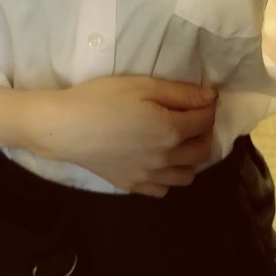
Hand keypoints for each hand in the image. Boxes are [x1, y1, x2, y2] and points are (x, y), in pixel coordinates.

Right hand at [34, 75, 217, 196]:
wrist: (65, 128)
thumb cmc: (102, 99)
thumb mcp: (142, 86)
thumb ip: (180, 92)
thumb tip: (210, 97)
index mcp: (170, 131)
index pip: (205, 121)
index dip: (208, 107)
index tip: (202, 99)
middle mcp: (166, 159)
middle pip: (202, 151)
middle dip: (204, 133)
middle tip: (192, 119)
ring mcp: (149, 176)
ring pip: (187, 176)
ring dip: (190, 158)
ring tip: (178, 142)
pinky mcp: (132, 186)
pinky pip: (163, 189)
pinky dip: (168, 177)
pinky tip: (157, 161)